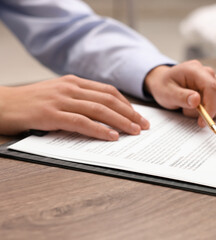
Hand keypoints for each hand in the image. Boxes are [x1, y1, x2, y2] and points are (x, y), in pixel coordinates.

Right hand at [0, 75, 148, 139]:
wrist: (2, 104)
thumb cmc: (31, 103)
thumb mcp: (58, 94)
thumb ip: (79, 99)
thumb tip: (104, 113)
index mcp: (74, 82)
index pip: (108, 91)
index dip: (127, 104)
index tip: (138, 115)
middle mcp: (70, 88)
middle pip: (109, 100)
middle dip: (130, 113)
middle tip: (144, 125)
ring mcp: (61, 100)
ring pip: (99, 110)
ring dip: (121, 122)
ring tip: (135, 131)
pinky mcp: (51, 114)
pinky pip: (81, 122)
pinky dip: (99, 130)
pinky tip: (111, 136)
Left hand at [144, 60, 215, 126]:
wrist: (165, 83)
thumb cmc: (164, 86)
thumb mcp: (166, 93)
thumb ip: (181, 96)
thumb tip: (197, 100)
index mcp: (196, 70)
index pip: (213, 88)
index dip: (211, 107)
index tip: (202, 122)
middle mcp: (209, 74)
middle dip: (206, 111)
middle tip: (186, 111)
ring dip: (208, 112)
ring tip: (190, 108)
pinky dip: (212, 113)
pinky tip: (198, 109)